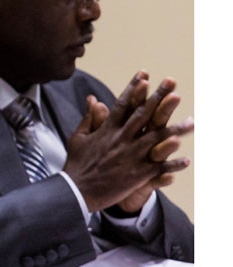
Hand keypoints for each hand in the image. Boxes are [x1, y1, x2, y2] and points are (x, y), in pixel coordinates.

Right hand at [65, 71, 192, 212]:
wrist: (76, 191)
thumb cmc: (76, 165)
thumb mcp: (78, 138)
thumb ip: (89, 118)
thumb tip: (93, 99)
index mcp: (107, 130)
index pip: (123, 105)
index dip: (134, 89)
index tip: (144, 75)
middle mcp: (121, 140)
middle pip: (143, 115)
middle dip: (158, 98)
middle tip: (171, 83)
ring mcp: (130, 157)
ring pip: (156, 140)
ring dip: (175, 130)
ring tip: (192, 122)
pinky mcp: (136, 174)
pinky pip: (158, 168)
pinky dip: (171, 164)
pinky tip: (186, 160)